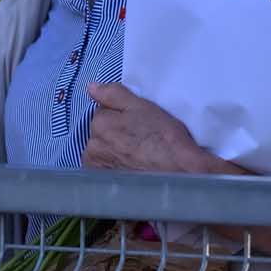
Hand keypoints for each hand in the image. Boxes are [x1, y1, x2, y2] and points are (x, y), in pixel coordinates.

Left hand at [83, 82, 220, 174]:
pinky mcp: (104, 183)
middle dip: (115, 133)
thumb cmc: (164, 138)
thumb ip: (113, 94)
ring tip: (138, 155)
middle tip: (140, 139)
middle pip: (101, 132)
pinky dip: (115, 166)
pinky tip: (131, 167)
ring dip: (114, 150)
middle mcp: (92, 146)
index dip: (122, 115)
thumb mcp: (142, 107)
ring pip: (103, 150)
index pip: (104, 112)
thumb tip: (91, 87)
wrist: (179, 174)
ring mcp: (97, 167)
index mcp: (100, 123)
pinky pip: (105, 168)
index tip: (138, 123)